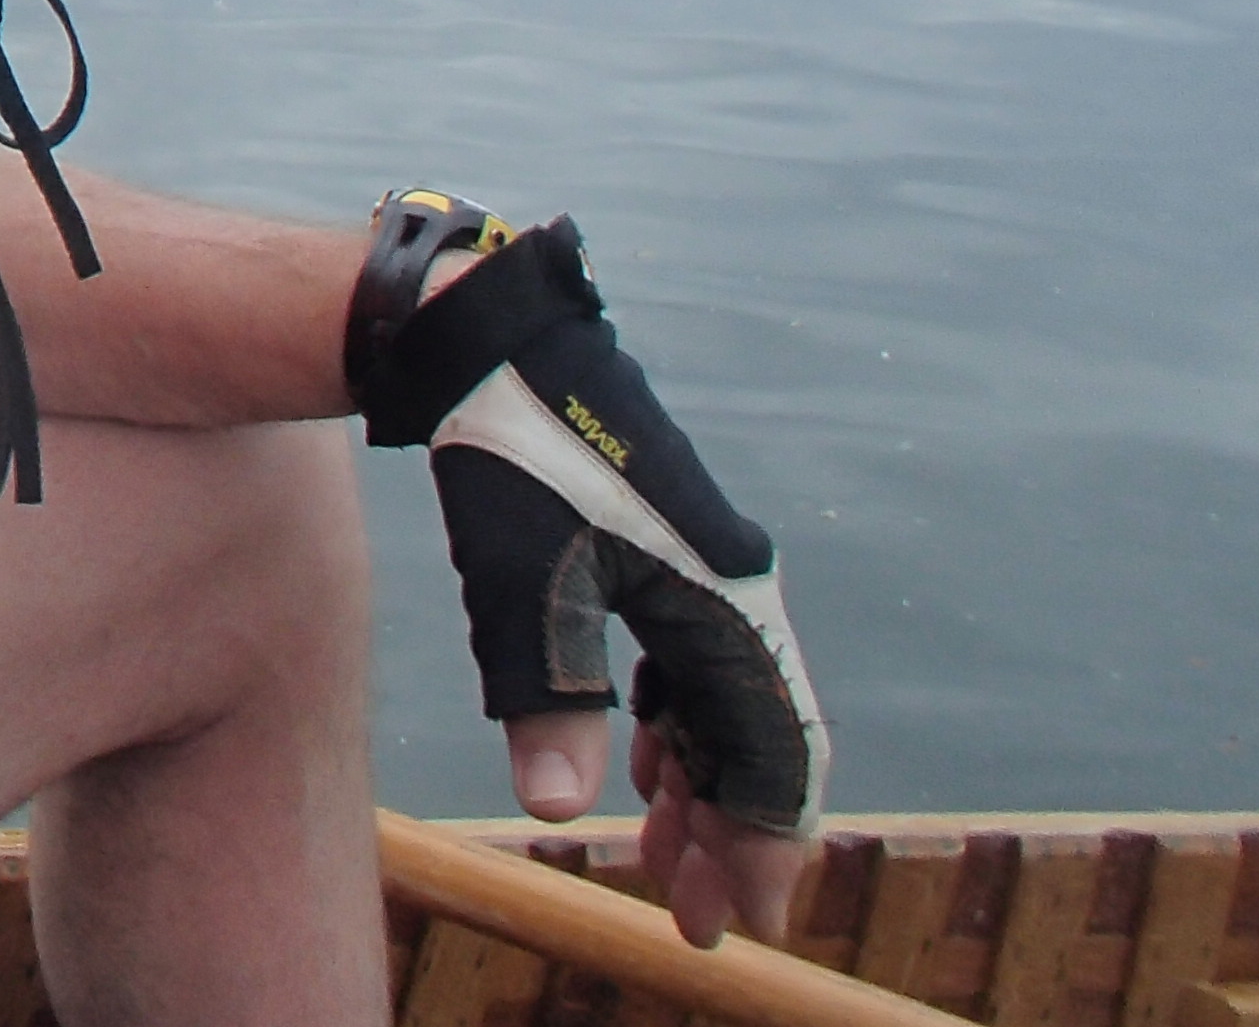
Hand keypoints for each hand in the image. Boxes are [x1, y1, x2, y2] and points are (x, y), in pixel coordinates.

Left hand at [358, 217, 828, 909]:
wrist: (487, 339)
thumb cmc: (507, 453)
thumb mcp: (518, 581)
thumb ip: (545, 695)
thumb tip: (558, 808)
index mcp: (721, 597)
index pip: (772, 750)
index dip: (765, 843)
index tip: (739, 919)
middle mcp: (733, 584)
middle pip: (758, 738)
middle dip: (732, 833)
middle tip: (695, 915)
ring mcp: (701, 564)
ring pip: (724, 702)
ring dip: (702, 783)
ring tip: (662, 854)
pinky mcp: (661, 547)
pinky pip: (692, 662)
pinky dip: (675, 725)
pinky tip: (643, 766)